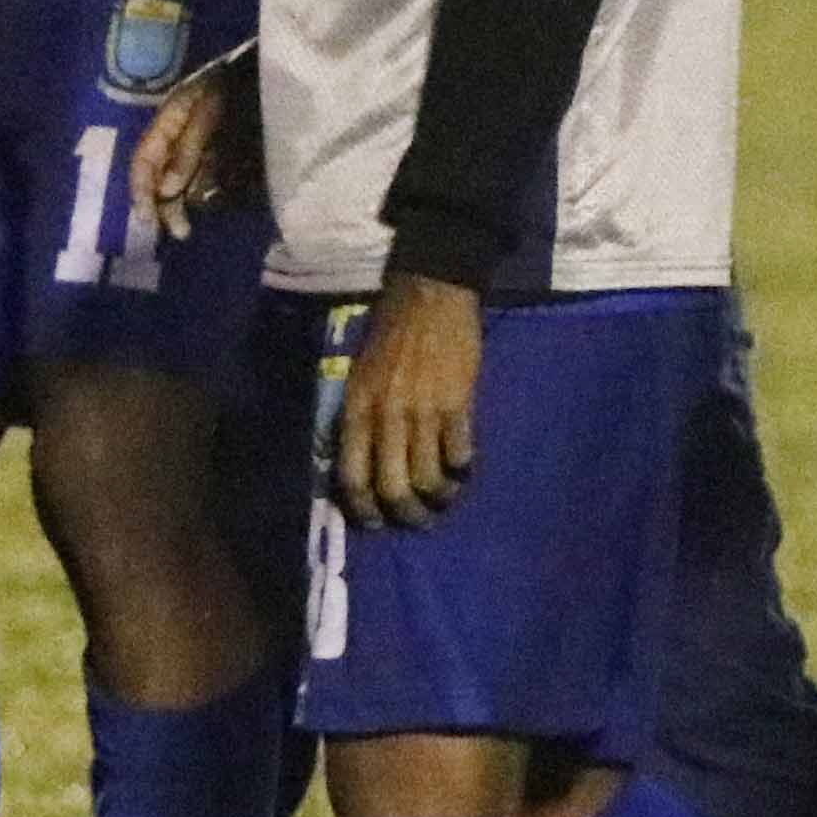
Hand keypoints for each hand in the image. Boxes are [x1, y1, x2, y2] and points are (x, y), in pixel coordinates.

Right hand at [133, 61, 255, 232]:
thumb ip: (188, 151)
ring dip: (182, 204)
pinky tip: (210, 204)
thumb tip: (166, 191)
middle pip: (160, 175)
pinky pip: (205, 179)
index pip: (144, 159)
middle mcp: (179, 133)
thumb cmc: (241, 85)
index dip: (141, 189)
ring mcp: (200, 144)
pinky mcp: (221, 153)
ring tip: (188, 226)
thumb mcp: (211, 113)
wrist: (276, 72)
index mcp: (170, 118)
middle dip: (165, 204)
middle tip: (180, 232)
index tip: (148, 219)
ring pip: (182, 182)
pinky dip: (204, 194)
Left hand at [334, 271, 485, 530]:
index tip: (376, 522)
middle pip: (394, 487)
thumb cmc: (390, 333)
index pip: (353, 475)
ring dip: (439, 497)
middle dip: (407, 514)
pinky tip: (464, 469)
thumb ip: (359, 417)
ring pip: (429, 477)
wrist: (430, 295)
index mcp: (358, 408)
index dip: (364, 508)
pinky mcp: (458, 404)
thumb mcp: (360, 375)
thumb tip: (361, 463)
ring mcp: (424, 411)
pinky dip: (462, 470)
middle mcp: (387, 416)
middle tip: (418, 520)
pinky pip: (460, 453)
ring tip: (445, 497)